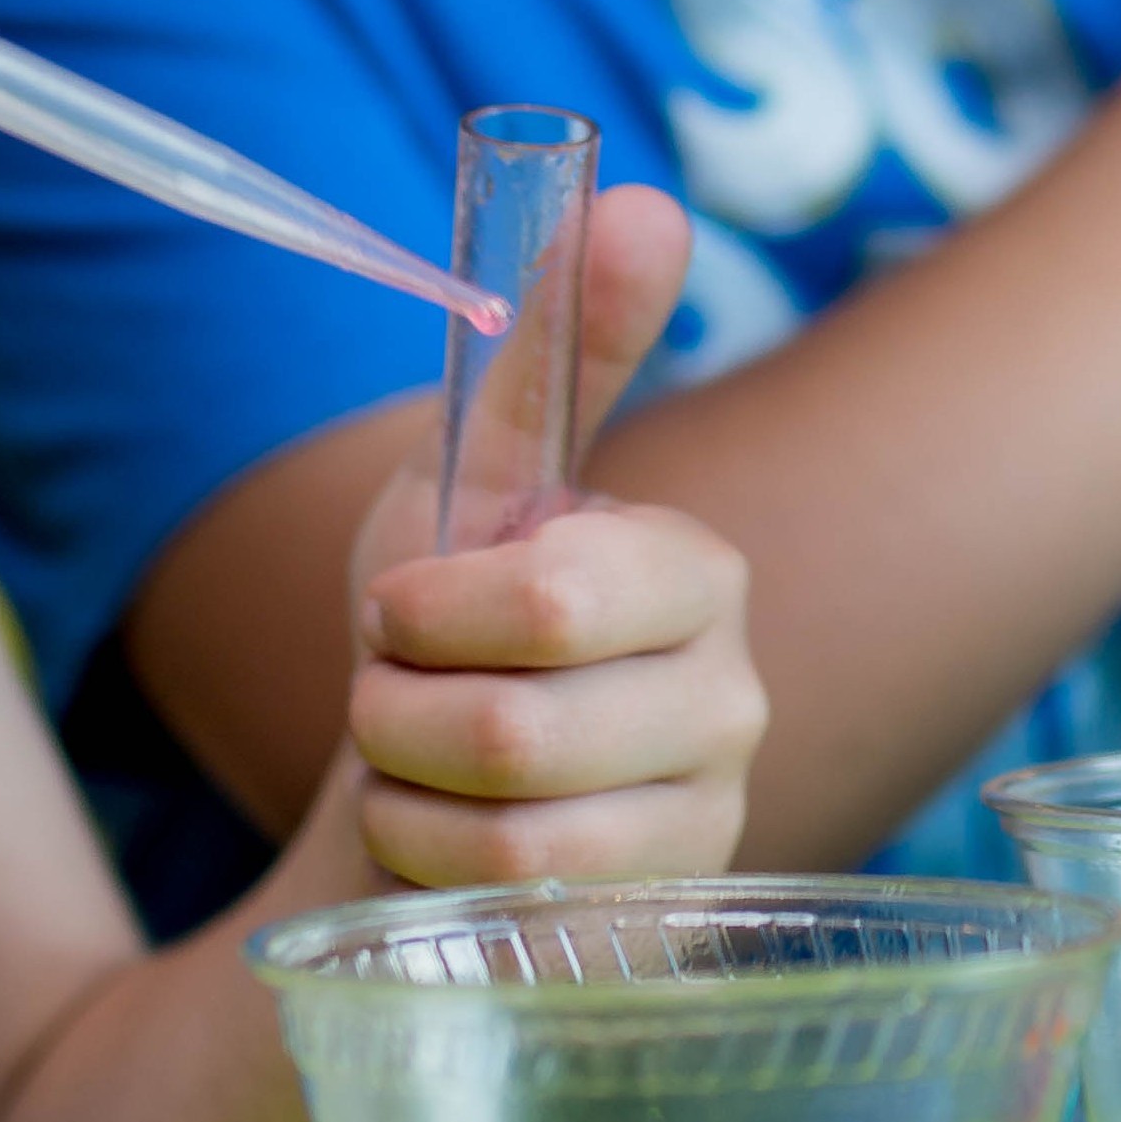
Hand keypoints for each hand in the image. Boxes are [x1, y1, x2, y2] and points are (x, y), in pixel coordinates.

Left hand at [340, 186, 764, 888]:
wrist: (423, 797)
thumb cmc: (449, 628)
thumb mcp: (475, 481)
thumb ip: (558, 345)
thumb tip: (645, 199)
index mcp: (696, 572)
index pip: (557, 597)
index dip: (430, 612)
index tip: (398, 611)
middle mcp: (733, 698)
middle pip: (521, 724)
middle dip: (399, 709)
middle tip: (387, 693)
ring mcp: (706, 823)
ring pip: (510, 823)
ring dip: (403, 788)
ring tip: (411, 765)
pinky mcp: (655, 922)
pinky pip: (505, 903)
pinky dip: (422, 864)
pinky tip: (435, 841)